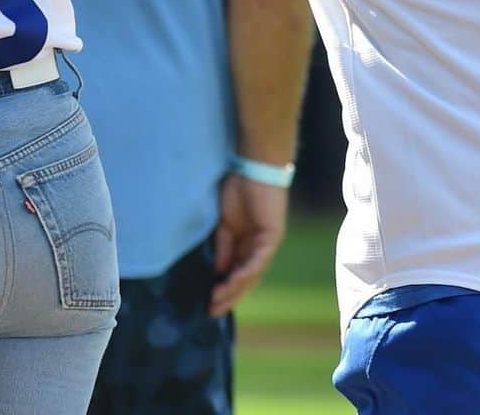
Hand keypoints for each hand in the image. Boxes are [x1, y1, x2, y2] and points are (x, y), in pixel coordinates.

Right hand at [209, 173, 287, 316]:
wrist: (254, 168)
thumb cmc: (238, 189)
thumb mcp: (224, 224)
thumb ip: (223, 247)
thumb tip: (219, 273)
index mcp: (246, 244)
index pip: (235, 273)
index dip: (223, 288)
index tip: (207, 302)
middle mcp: (258, 248)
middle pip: (244, 279)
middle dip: (228, 296)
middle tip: (212, 311)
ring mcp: (266, 244)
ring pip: (251, 274)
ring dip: (235, 288)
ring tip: (217, 300)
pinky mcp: (272, 238)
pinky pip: (258, 260)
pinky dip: (246, 271)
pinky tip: (233, 281)